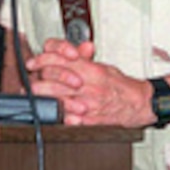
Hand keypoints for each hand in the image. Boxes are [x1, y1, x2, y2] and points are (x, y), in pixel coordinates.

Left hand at [25, 39, 152, 127]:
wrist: (139, 104)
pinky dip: (60, 116)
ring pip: (57, 98)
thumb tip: (71, 49)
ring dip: (44, 98)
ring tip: (35, 98)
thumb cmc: (121, 86)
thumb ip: (84, 58)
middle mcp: (89, 85)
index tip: (34, 63)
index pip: (61, 59)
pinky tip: (53, 113)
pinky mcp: (90, 120)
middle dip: (38, 79)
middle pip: (54, 78)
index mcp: (91, 69)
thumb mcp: (102, 66)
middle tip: (30, 82)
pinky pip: (69, 119)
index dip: (43, 59)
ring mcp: (89, 103)